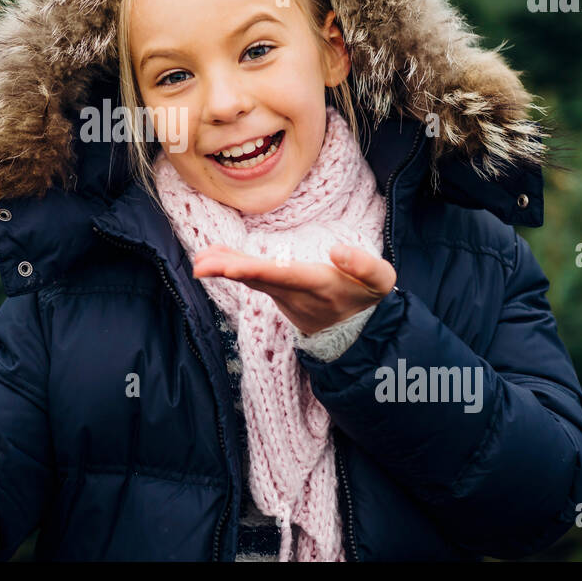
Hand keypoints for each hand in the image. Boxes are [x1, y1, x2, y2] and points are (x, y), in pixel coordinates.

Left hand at [192, 243, 395, 336]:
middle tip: (201, 265)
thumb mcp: (381, 281)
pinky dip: (231, 268)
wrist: (359, 330)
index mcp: (320, 285)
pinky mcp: (278, 294)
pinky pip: (252, 280)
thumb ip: (364, 265)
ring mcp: (284, 297)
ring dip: (225, 269)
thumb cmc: (368, 296)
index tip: (232, 269)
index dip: (258, 271)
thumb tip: (338, 251)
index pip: (285, 277)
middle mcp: (297, 294)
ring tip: (200, 260)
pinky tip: (211, 258)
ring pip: (252, 281)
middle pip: (259, 280)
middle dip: (230, 271)